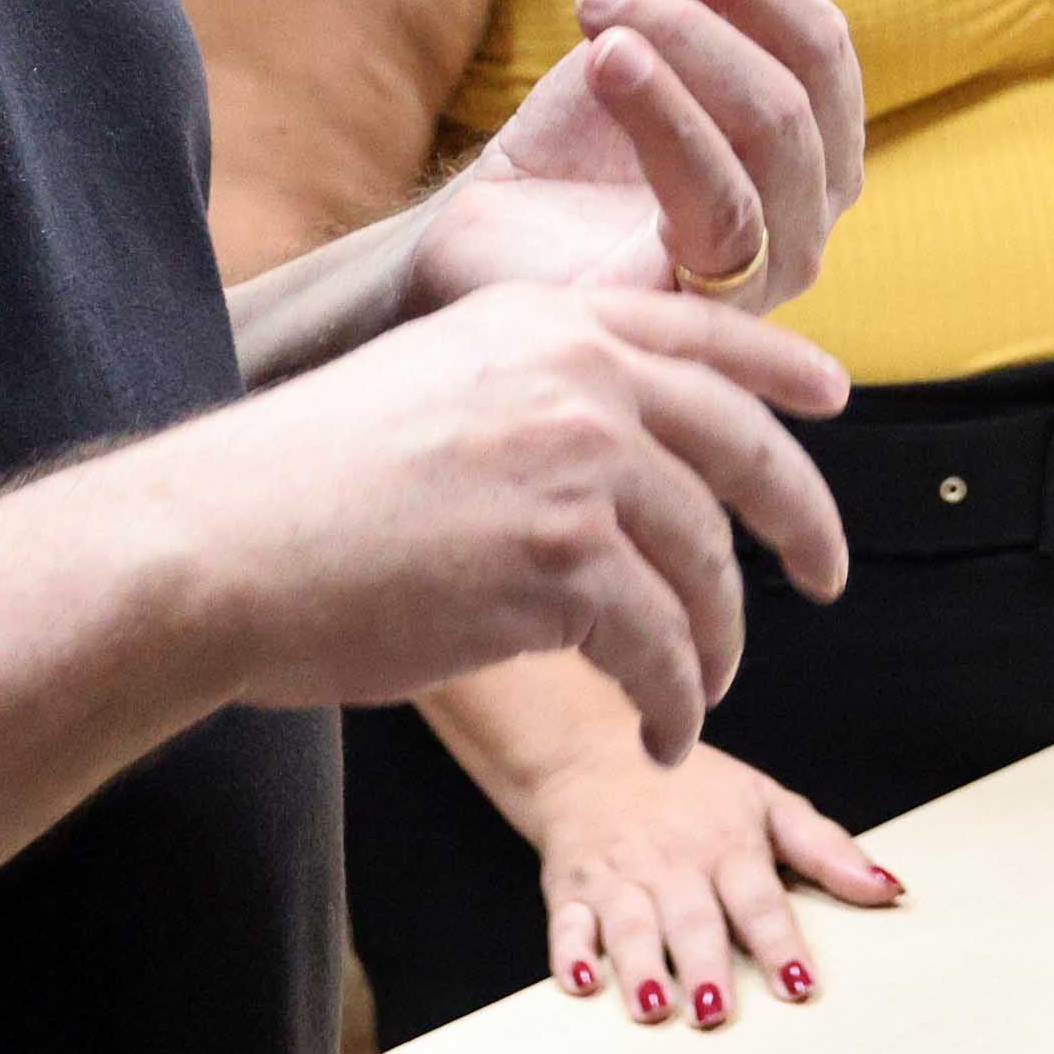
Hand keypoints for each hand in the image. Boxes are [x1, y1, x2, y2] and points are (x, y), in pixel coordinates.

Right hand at [158, 281, 852, 760]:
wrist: (219, 544)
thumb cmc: (298, 486)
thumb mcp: (435, 383)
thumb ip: (536, 395)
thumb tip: (626, 452)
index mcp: (546, 320)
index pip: (704, 332)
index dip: (781, 370)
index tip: (834, 398)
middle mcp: (580, 377)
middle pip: (743, 450)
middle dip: (802, 521)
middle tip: (826, 575)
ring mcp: (578, 466)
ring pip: (705, 568)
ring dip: (716, 646)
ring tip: (699, 693)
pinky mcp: (562, 565)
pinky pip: (662, 649)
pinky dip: (674, 702)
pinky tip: (662, 732)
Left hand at [414, 0, 872, 322]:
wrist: (484, 240)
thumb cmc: (586, 142)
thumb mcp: (670, 22)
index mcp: (814, 155)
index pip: (825, 48)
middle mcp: (806, 224)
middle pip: (801, 90)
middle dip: (706, 11)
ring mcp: (760, 278)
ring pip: (768, 137)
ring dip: (680, 51)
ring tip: (596, 17)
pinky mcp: (698, 313)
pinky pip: (718, 206)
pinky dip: (668, 118)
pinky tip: (609, 65)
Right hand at [513, 733, 899, 1033]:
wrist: (593, 751)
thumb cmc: (692, 788)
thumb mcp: (765, 801)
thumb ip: (826, 849)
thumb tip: (888, 890)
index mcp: (728, 845)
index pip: (759, 899)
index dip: (780, 941)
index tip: (799, 985)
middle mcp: (674, 863)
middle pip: (693, 918)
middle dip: (705, 964)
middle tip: (717, 1012)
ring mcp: (620, 876)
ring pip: (631, 925)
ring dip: (641, 967)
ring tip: (655, 1009)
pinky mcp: (570, 887)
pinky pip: (566, 923)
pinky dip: (569, 952)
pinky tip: (579, 982)